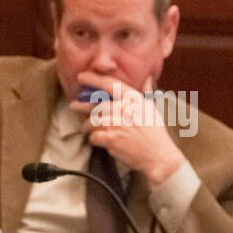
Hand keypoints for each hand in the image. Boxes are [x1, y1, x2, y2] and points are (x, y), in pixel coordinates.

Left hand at [71, 71, 184, 187]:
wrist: (158, 156)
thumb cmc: (154, 134)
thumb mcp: (151, 109)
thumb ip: (144, 94)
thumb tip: (146, 79)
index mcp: (135, 100)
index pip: (111, 84)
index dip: (94, 79)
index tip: (81, 76)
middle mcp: (125, 108)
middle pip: (97, 105)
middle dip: (82, 106)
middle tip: (74, 106)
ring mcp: (118, 123)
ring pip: (92, 121)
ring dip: (88, 126)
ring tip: (87, 128)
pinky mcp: (112, 138)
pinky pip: (94, 136)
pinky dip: (95, 139)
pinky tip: (100, 140)